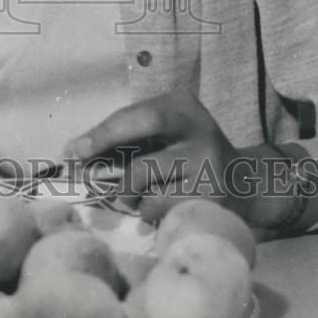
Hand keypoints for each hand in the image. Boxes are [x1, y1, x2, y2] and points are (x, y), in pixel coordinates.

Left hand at [63, 90, 240, 223]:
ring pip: (141, 176)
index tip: (73, 149)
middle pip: (143, 125)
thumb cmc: (188, 158)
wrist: (245, 186)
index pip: (135, 113)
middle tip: (79, 166)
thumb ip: (128, 141)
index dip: (101, 131)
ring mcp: (206, 161)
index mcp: (182, 105)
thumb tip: (76, 155)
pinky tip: (162, 207)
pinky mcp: (209, 196)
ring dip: (126, 192)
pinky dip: (146, 211)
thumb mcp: (164, 138)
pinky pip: (155, 207)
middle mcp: (197, 126)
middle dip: (105, 142)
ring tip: (136, 195)